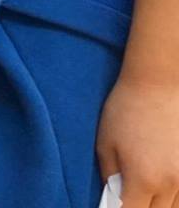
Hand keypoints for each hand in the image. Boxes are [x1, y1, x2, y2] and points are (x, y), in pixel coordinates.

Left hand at [99, 71, 178, 207]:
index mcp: (143, 179)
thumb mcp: (106, 145)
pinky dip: (176, 193)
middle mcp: (172, 183)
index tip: (115, 204)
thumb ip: (110, 178)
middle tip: (130, 194)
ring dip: (160, 202)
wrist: (159, 83)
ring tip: (147, 185)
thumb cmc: (126, 109)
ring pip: (175, 206)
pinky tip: (164, 181)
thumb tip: (113, 198)